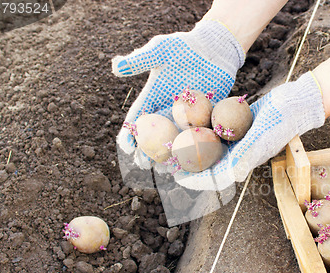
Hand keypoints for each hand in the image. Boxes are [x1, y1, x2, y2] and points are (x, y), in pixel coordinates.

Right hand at [112, 20, 244, 167]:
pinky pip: (200, 135)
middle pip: (155, 135)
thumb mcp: (160, 50)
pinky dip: (196, 148)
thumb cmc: (185, 46)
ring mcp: (188, 116)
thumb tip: (114, 66)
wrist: (214, 47)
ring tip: (165, 169)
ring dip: (170, 154)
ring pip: (176, 140)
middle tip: (143, 165)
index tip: (125, 147)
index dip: (130, 133)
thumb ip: (140, 60)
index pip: (138, 118)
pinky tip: (194, 161)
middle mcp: (169, 110)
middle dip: (147, 151)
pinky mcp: (207, 116)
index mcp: (154, 97)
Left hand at [174, 72, 325, 190]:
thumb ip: (246, 155)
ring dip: (192, 147)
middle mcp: (239, 153)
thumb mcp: (263, 137)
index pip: (216, 177)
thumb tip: (230, 175)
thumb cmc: (282, 120)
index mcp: (244, 161)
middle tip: (169, 162)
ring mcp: (237, 140)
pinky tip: (186, 121)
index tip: (178, 178)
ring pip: (209, 147)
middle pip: (209, 164)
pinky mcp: (237, 126)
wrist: (296, 101)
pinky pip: (215, 130)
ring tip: (172, 143)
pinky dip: (201, 128)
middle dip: (189, 164)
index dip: (196, 179)